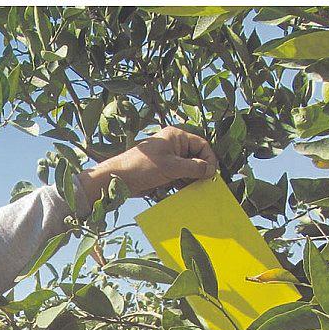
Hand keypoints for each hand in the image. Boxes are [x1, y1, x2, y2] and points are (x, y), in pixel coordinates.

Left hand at [77, 126, 218, 207]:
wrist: (117, 179)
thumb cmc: (141, 167)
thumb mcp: (171, 167)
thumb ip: (193, 168)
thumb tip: (210, 170)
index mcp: (176, 137)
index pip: (201, 145)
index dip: (209, 159)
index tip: (211, 174)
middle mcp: (174, 145)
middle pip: (196, 157)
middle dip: (200, 171)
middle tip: (203, 185)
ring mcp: (168, 158)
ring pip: (188, 169)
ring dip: (192, 180)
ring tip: (193, 190)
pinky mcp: (163, 171)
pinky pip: (179, 177)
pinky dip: (183, 184)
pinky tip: (184, 193)